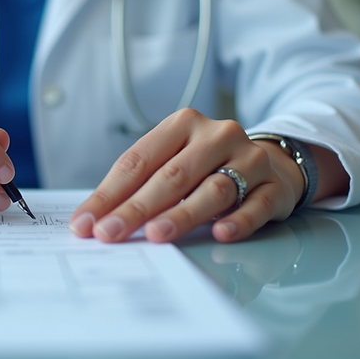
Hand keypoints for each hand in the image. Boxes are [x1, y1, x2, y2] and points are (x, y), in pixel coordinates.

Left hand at [68, 108, 305, 243]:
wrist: (273, 163)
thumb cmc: (208, 166)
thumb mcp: (173, 161)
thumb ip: (139, 184)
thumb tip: (94, 219)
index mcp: (183, 124)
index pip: (138, 161)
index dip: (109, 194)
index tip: (85, 223)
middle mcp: (217, 136)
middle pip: (171, 176)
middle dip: (136, 208)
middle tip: (110, 233)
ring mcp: (249, 160)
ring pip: (213, 189)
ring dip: (182, 214)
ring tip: (156, 234)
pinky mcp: (274, 187)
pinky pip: (255, 205)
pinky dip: (238, 220)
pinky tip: (221, 233)